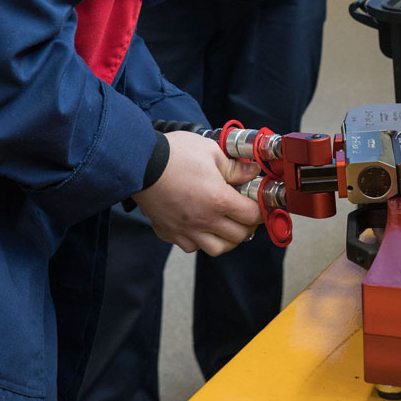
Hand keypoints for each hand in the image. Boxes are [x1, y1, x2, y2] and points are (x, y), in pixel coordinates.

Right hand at [133, 130, 261, 255]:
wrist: (139, 163)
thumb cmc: (176, 154)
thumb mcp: (211, 151)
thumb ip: (235, 166)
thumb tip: (253, 171)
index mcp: (218, 200)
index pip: (251, 216)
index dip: (260, 211)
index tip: (260, 204)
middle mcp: (204, 220)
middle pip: (238, 237)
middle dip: (248, 225)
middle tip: (246, 213)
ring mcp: (185, 229)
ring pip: (216, 249)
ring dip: (227, 239)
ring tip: (226, 225)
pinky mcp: (169, 232)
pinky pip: (191, 247)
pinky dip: (201, 241)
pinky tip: (200, 226)